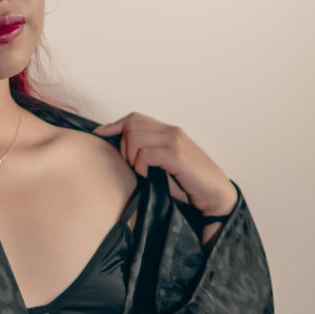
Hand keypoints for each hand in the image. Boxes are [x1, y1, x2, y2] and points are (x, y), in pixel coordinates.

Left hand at [93, 112, 237, 215]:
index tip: (99, 134)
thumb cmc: (189, 184)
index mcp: (168, 131)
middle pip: (131, 125)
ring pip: (135, 136)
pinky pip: (146, 153)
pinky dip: (141, 166)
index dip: (114, 125)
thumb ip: (148, 155)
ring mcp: (174, 141)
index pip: (134, 118)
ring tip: (140, 172)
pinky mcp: (176, 155)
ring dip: (131, 157)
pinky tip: (147, 176)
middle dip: (123, 146)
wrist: (215, 196)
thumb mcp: (164, 166)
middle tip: (131, 166)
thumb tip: (120, 155)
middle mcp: (171, 131)